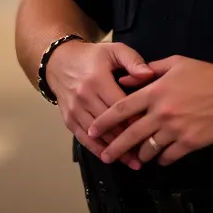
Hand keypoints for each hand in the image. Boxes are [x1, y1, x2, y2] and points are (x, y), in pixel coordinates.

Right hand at [46, 40, 156, 167]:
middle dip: (129, 139)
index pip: (120, 106)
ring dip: (116, 150)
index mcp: (98, 80)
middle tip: (149, 151)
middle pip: (110, 124)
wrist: (59, 61)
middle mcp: (84, 97)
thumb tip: (149, 75)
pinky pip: (84, 139)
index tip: (152, 130)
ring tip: (135, 162)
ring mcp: (75, 110)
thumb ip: (133, 60)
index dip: (136, 119)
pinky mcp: (68, 119)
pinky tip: (111, 159)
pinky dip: (98, 150)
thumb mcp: (114, 50)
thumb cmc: (92, 57)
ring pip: (98, 135)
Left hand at [86, 56, 212, 165]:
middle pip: (131, 134)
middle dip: (115, 147)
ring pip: (148, 149)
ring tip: (135, 158)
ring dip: (139, 155)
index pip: (122, 108)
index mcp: (155, 92)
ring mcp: (175, 130)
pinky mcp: (190, 143)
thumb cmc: (206, 74)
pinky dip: (161, 159)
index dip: (105, 121)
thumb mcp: (175, 63)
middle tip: (105, 156)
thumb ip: (148, 70)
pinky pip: (169, 156)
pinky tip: (159, 159)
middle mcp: (161, 113)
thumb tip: (126, 78)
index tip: (94, 130)